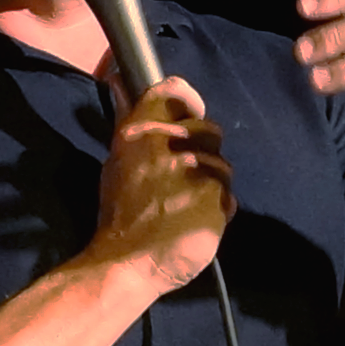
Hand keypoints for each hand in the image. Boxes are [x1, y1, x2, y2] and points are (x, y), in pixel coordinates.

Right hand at [83, 76, 232, 294]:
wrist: (126, 264)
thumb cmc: (119, 214)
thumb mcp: (115, 162)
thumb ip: (129, 123)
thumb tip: (121, 82)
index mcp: (141, 132)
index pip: (174, 91)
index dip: (185, 100)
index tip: (186, 115)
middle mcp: (170, 146)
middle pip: (209, 129)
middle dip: (203, 150)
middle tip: (183, 176)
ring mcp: (196, 172)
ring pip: (222, 165)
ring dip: (211, 183)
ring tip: (186, 205)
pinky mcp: (216, 200)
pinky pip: (229, 196)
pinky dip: (218, 208)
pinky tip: (196, 221)